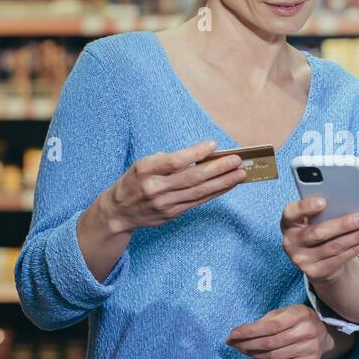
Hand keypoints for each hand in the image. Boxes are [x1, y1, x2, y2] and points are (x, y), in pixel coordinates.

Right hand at [101, 139, 245, 230]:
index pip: (174, 161)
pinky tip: (228, 185)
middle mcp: (154, 188)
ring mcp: (164, 204)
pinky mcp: (172, 215)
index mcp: (145, 170)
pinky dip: (215, 192)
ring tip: (240, 174)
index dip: (196, 153)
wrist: (118, 212)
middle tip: (237, 160)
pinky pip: (198, 202)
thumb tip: (203, 156)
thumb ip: (168, 161)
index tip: (214, 144)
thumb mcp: (143, 164)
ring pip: (199, 192)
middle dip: (218, 169)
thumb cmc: (134, 181)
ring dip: (223, 182)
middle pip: (192, 178)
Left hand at [225, 304, 333, 358]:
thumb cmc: (297, 321)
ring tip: (244, 351)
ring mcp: (309, 349)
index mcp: (299, 314)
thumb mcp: (284, 313)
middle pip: (269, 343)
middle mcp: (306, 332)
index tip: (232, 334)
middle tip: (233, 345)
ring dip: (254, 355)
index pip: (270, 326)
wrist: (324, 334)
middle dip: (247, 344)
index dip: (249, 331)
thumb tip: (238, 335)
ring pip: (273, 356)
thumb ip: (264, 321)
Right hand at [280, 197, 358, 284]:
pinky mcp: (315, 272)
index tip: (324, 201)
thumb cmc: (317, 229)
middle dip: (343, 224)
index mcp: (288, 223)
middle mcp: (291, 242)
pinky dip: (357, 247)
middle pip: (318, 232)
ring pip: (334, 246)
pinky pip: (340, 258)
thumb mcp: (313, 219)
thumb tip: (350, 203)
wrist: (315, 260)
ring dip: (357, 236)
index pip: (291, 212)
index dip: (306, 207)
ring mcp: (302, 259)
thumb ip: (323, 211)